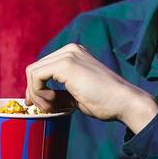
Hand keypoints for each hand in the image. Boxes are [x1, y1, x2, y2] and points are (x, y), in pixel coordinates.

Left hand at [25, 43, 157, 132]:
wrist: (125, 102)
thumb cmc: (106, 102)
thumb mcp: (76, 95)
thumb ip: (59, 93)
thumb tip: (38, 98)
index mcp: (74, 54)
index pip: (43, 68)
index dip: (36, 88)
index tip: (42, 105)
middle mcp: (70, 50)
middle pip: (35, 69)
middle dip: (34, 92)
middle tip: (45, 109)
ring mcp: (68, 55)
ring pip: (32, 72)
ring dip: (36, 94)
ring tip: (51, 107)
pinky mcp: (65, 64)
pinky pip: (36, 76)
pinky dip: (38, 92)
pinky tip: (53, 102)